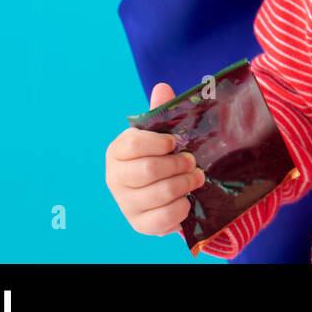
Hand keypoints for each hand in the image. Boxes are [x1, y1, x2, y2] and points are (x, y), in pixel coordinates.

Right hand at [105, 82, 205, 236]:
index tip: (174, 142)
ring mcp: (125, 204)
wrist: (162, 189)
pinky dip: (181, 207)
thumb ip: (160, 111)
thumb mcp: (161, 133)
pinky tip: (187, 199)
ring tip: (197, 177)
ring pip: (159, 194)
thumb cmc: (161, 155)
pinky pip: (164, 218)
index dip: (158, 142)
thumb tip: (162, 87)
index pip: (132, 144)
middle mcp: (115, 179)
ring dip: (184, 184)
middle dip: (178, 164)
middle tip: (192, 161)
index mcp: (117, 152)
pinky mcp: (139, 224)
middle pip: (148, 170)